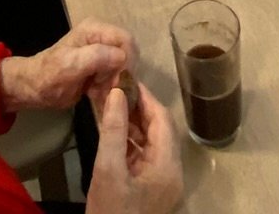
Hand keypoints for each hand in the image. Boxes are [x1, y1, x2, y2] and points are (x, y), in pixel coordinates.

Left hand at [0, 19, 134, 111]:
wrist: (33, 88)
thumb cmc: (49, 76)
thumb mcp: (70, 65)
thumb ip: (95, 57)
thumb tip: (122, 56)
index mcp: (95, 30)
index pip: (126, 40)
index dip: (127, 62)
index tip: (117, 81)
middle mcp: (102, 37)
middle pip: (128, 54)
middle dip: (121, 74)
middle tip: (106, 88)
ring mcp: (102, 52)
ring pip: (125, 67)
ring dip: (115, 83)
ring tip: (98, 92)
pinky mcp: (101, 67)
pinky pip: (117, 77)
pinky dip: (110, 88)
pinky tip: (97, 95)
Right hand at [87, 84, 183, 213]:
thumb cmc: (111, 213)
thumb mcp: (108, 170)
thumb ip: (114, 130)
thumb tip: (118, 93)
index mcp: (168, 166)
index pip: (162, 120)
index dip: (145, 97)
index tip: (125, 78)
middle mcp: (170, 172)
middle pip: (158, 130)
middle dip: (138, 108)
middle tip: (116, 88)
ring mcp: (160, 183)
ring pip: (149, 143)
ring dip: (132, 124)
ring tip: (111, 103)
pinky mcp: (148, 190)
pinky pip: (142, 157)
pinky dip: (128, 142)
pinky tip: (111, 131)